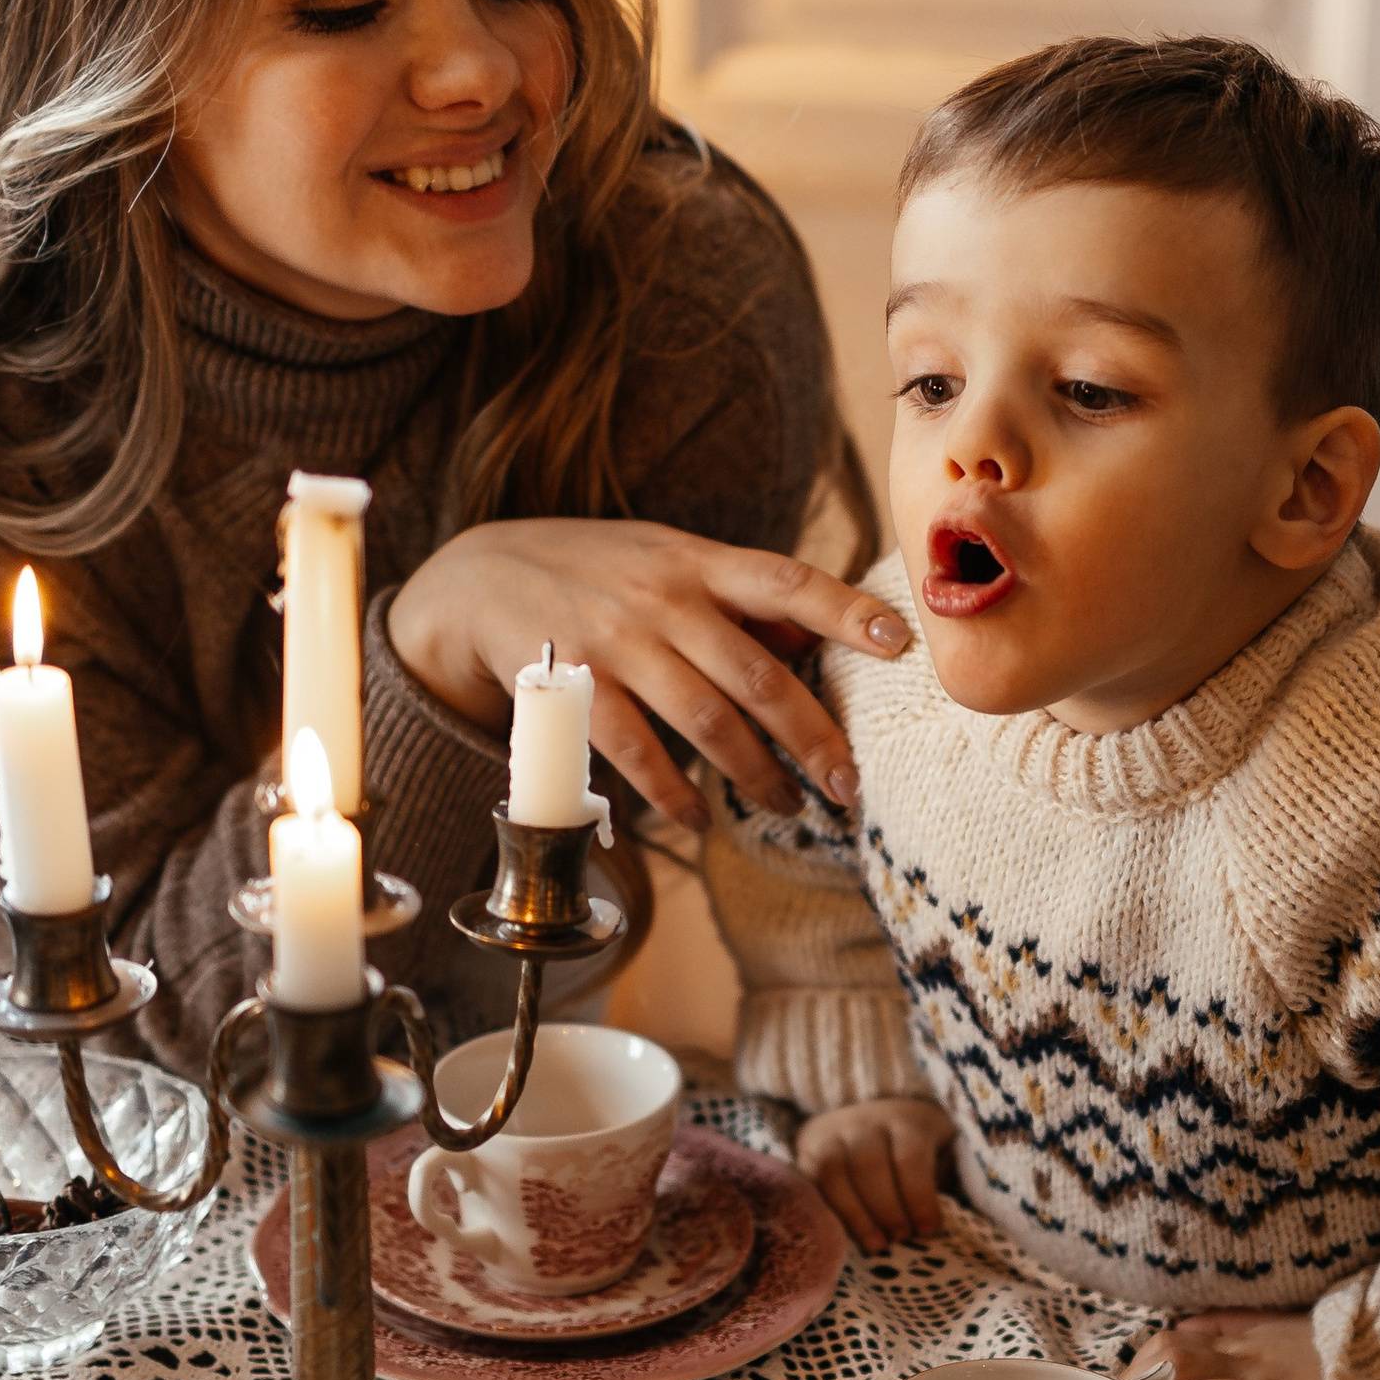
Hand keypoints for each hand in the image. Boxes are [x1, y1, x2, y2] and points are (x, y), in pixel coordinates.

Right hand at [387, 520, 908, 828]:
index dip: (845, 609)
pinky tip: (702, 818)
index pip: (785, 580)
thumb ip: (741, 597)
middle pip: (756, 672)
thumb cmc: (598, 573)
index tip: (900, 641)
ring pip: (705, 720)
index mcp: (696, 562)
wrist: (479, 576)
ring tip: (790, 807)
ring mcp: (616, 645)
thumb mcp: (669, 561)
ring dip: (755, 774)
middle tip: (850, 783)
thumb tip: (821, 635)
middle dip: (812, 734)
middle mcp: (662, 599)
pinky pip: (637, 753)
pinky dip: (674, 792)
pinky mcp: (573, 689)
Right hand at [794, 1098, 950, 1251]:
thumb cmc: (911, 1150)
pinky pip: (814, 1184)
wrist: (869, 1115)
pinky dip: (831, 1213)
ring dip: (856, 1216)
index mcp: (906, 1121)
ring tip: (875, 1244)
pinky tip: (847, 1235)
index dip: (918, 1198)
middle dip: (886, 1209)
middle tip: (900, 1238)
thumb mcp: (934, 1153)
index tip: (927, 1229)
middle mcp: (866, 1122)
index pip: (910, 1158)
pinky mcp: (809, 1151)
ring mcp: (832, 1135)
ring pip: (835, 1174)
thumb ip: (932, 1185)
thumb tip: (927, 1230)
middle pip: (869, 1166)